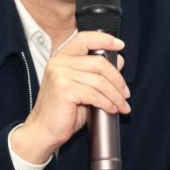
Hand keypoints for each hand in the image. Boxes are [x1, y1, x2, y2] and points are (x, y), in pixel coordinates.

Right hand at [11, 31, 129, 163]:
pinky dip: (107, 103)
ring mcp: (60, 75)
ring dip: (115, 95)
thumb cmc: (62, 112)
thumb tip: (119, 61)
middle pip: (99, 63)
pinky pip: (95, 94)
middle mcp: (59, 62)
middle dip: (117, 79)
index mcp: (61, 58)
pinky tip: (111, 109)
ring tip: (122, 105)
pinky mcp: (64, 89)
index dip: (105, 40)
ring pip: (100, 81)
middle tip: (126, 93)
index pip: (84, 39)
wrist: (43, 131)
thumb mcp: (83, 89)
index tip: (120, 46)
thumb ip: (98, 74)